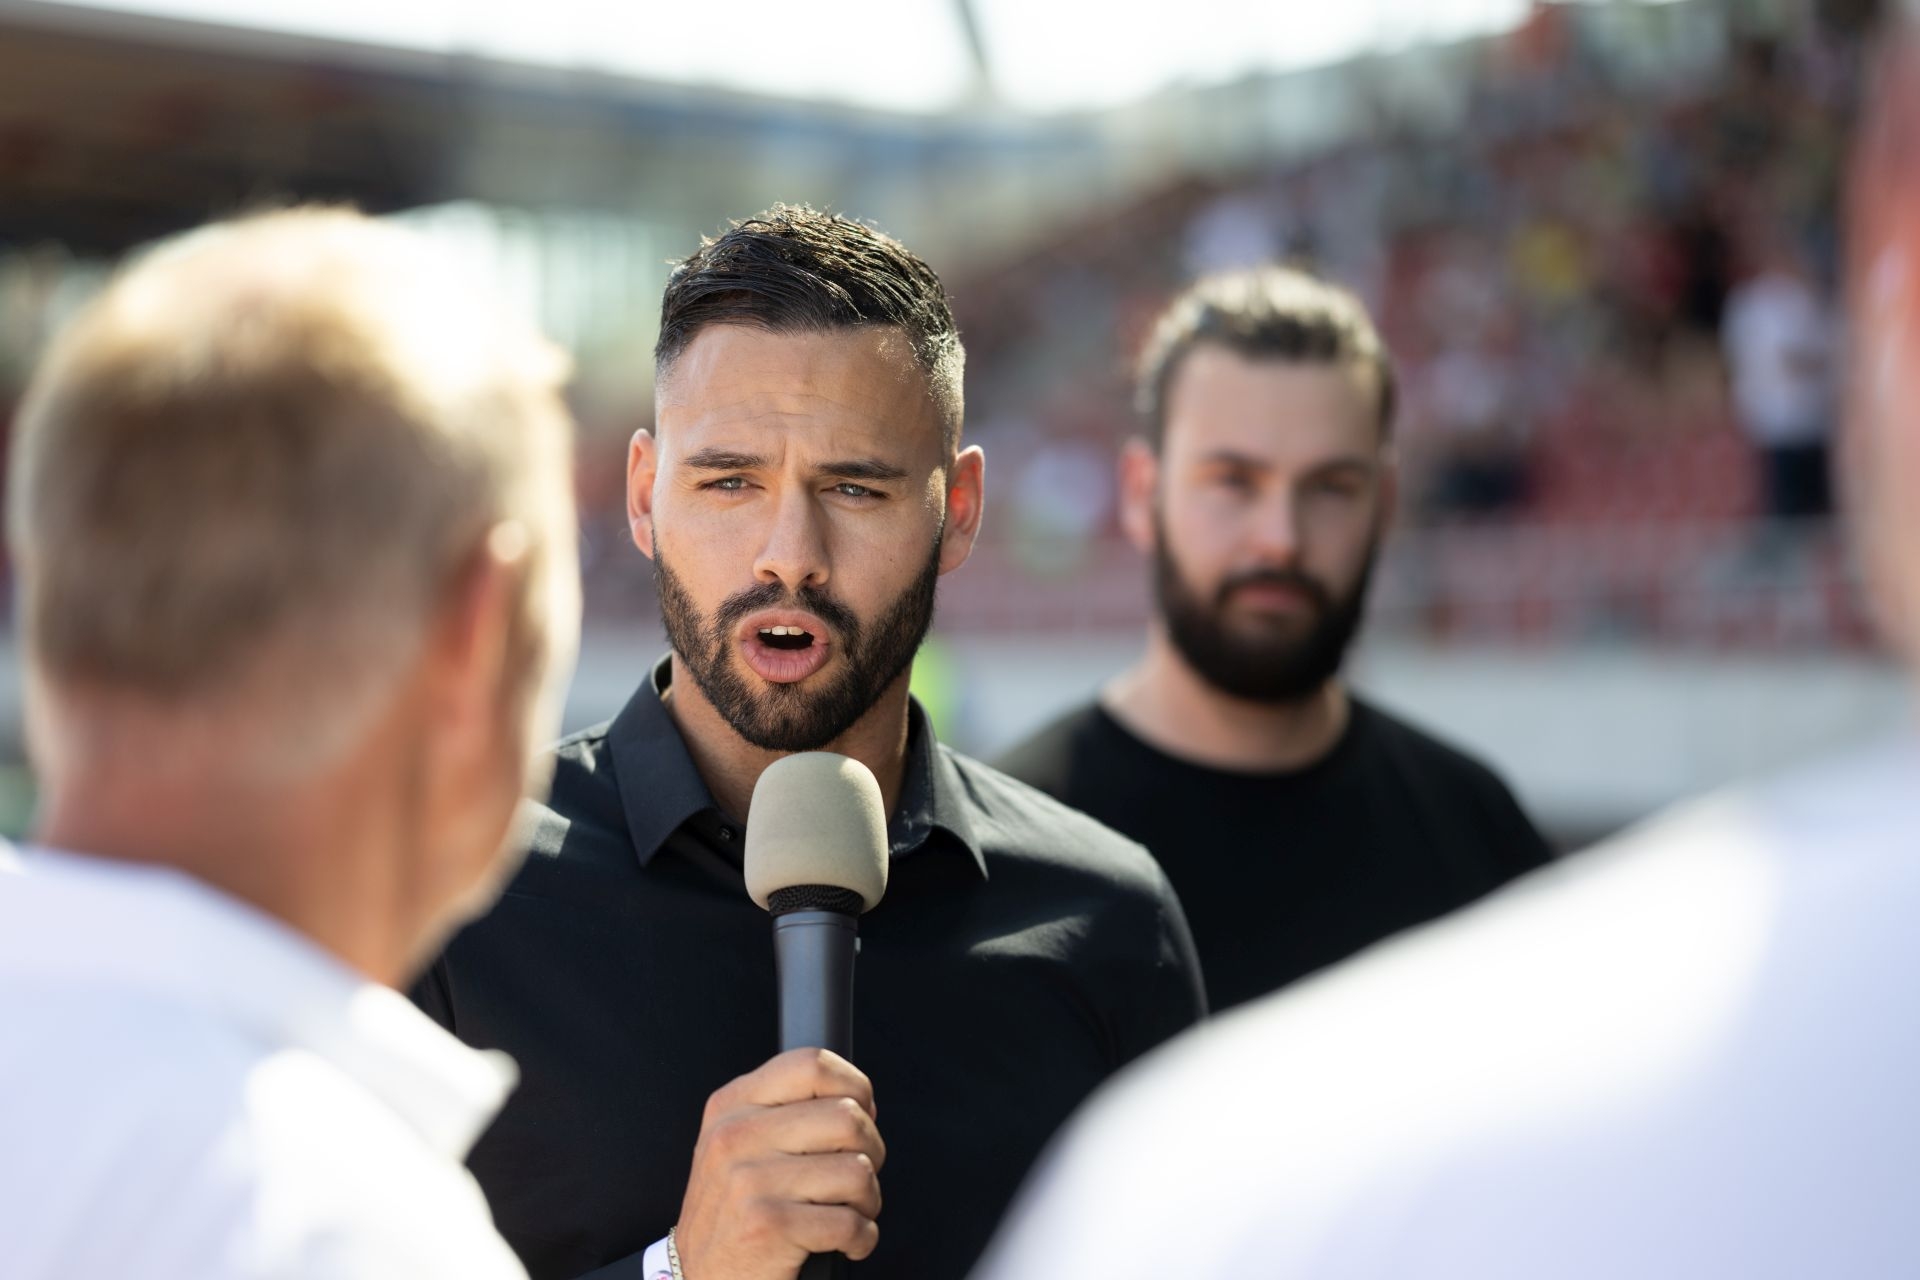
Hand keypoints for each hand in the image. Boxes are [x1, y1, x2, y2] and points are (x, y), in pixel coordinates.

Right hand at [673, 1048, 884, 1279]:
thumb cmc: (735, 1214)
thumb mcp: (740, 1147)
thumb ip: (787, 1112)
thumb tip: (860, 1100)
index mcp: (732, 1106)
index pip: (811, 1063)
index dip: (855, 1086)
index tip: (862, 1113)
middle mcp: (735, 1136)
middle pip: (847, 1115)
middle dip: (872, 1151)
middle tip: (855, 1178)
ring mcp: (749, 1180)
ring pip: (857, 1170)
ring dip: (868, 1200)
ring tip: (848, 1212)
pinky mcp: (768, 1226)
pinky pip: (852, 1222)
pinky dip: (862, 1238)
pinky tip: (844, 1244)